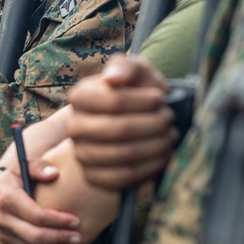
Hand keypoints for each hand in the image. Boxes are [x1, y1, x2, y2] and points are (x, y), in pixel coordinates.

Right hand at [0, 158, 83, 243]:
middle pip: (36, 237)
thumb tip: (54, 173)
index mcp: (8, 199)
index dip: (59, 221)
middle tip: (78, 238)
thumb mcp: (20, 167)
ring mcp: (2, 236)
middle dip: (61, 240)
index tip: (76, 221)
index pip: (37, 216)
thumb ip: (38, 166)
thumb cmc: (8, 181)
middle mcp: (2, 220)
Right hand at [65, 55, 175, 191]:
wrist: (133, 122)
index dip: (144, 101)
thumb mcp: (136, 72)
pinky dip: (150, 166)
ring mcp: (82, 155)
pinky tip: (162, 154)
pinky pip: (124, 177)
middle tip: (168, 119)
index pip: (114, 101)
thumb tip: (113, 78)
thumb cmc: (137, 93)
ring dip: (156, 145)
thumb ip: (126, 65)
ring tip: (168, 135)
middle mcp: (75, 127)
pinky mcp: (94, 177)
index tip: (160, 98)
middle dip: (154, 124)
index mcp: (80, 96)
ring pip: (124, 155)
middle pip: (120, 129)